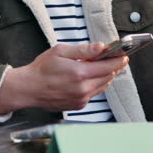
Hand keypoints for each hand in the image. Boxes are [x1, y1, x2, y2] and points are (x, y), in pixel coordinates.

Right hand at [0, 43, 127, 114]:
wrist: (28, 89)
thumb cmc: (41, 69)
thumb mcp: (60, 51)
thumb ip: (83, 50)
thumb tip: (101, 47)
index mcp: (79, 73)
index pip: (108, 67)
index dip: (119, 61)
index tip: (124, 56)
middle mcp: (83, 89)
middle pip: (108, 77)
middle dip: (114, 67)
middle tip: (117, 59)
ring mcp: (81, 99)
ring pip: (103, 86)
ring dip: (106, 76)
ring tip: (104, 67)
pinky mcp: (78, 105)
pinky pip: (94, 93)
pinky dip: (96, 84)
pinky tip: (91, 77)